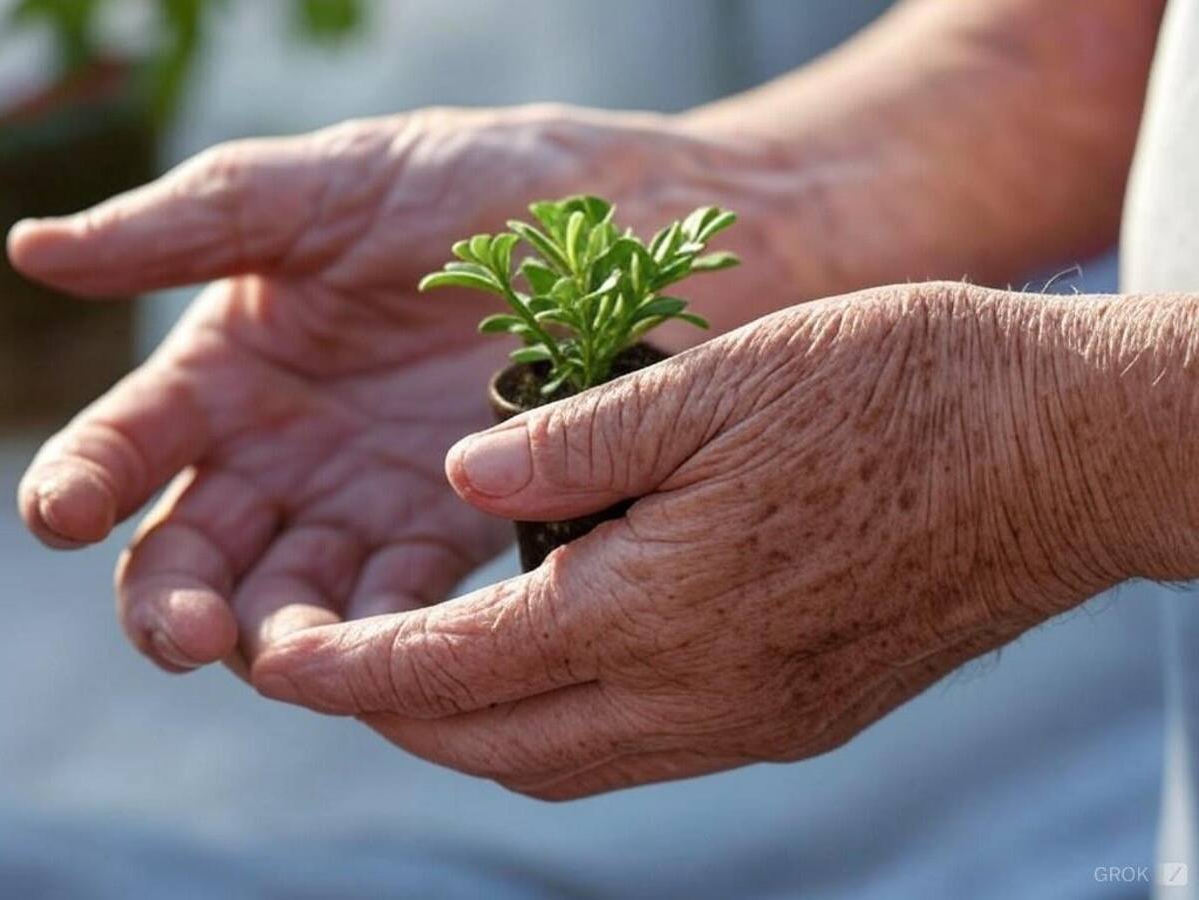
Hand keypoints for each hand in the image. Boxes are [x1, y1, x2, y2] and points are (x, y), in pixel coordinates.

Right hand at [10, 105, 773, 672]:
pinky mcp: (465, 530)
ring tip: (289, 654)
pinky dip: (391, 638)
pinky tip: (393, 652)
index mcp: (238, 368)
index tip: (65, 513)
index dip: (86, 480)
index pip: (132, 444)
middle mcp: (292, 450)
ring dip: (280, 640)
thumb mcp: (331, 187)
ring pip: (294, 599)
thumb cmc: (476, 184)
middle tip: (189, 630)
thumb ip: (196, 225)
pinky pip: (410, 603)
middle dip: (176, 602)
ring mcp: (374, 499)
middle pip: (199, 553)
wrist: (627, 224)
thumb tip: (33, 247)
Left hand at [251, 282, 1198, 798]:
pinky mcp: (801, 714)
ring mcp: (758, 721)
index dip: (351, 672)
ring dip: (483, 729)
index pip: (456, 673)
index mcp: (661, 610)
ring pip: (572, 764)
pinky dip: (570, 721)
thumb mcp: (718, 380)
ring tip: (433, 663)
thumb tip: (460, 479)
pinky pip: (647, 749)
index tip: (276, 660)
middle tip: (340, 661)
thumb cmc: (898, 389)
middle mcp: (702, 698)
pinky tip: (561, 653)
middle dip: (402, 717)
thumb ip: (574, 444)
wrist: (1063, 451)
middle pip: (502, 749)